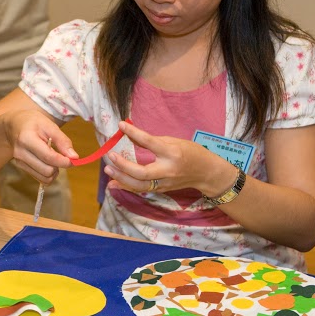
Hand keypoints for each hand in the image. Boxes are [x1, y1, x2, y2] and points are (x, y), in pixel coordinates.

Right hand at [3, 110, 76, 182]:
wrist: (14, 125)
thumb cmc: (33, 123)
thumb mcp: (49, 125)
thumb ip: (62, 141)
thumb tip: (74, 157)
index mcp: (27, 139)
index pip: (48, 157)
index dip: (64, 161)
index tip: (73, 160)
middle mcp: (21, 153)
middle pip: (46, 171)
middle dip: (59, 167)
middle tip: (63, 158)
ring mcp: (19, 162)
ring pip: (44, 178)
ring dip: (54, 172)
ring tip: (55, 161)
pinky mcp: (21, 167)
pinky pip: (39, 178)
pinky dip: (48, 174)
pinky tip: (48, 164)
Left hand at [103, 120, 233, 195]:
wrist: (207, 173)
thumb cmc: (191, 152)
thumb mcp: (173, 141)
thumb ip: (151, 141)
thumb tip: (130, 136)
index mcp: (172, 153)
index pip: (150, 143)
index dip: (134, 134)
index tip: (121, 125)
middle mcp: (168, 170)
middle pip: (142, 172)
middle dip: (123, 165)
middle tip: (110, 156)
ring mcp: (164, 183)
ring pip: (139, 185)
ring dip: (121, 178)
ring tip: (108, 169)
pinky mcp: (161, 190)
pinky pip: (141, 190)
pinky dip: (126, 186)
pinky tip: (113, 182)